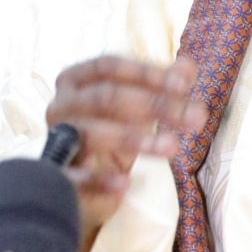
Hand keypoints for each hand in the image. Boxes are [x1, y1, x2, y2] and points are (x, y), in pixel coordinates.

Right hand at [46, 55, 205, 251]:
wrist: (80, 181)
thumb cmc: (110, 131)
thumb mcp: (137, 106)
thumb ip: (160, 86)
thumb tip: (188, 68)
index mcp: (74, 79)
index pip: (109, 67)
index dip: (146, 73)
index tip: (184, 84)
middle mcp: (60, 105)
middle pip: (106, 97)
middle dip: (154, 104)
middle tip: (197, 116)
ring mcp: (55, 140)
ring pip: (93, 133)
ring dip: (134, 138)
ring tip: (173, 147)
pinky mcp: (56, 176)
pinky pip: (74, 178)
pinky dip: (98, 181)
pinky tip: (125, 184)